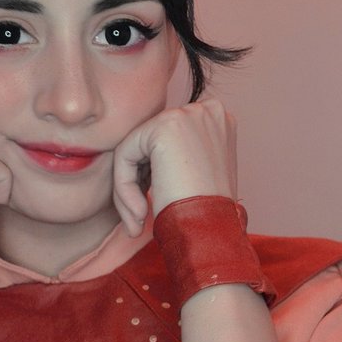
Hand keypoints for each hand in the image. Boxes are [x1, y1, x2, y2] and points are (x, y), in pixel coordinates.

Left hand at [112, 82, 237, 236]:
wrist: (213, 231)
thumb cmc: (208, 214)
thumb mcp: (199, 176)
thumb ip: (176, 157)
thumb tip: (142, 158)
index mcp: (217, 122)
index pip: (167, 143)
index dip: (152, 175)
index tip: (149, 207)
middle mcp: (206, 110)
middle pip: (150, 143)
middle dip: (137, 181)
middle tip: (137, 219)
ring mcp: (187, 114)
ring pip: (134, 149)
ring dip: (128, 189)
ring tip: (137, 220)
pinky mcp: (164, 126)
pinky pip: (125, 154)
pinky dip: (124, 186)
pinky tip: (139, 212)